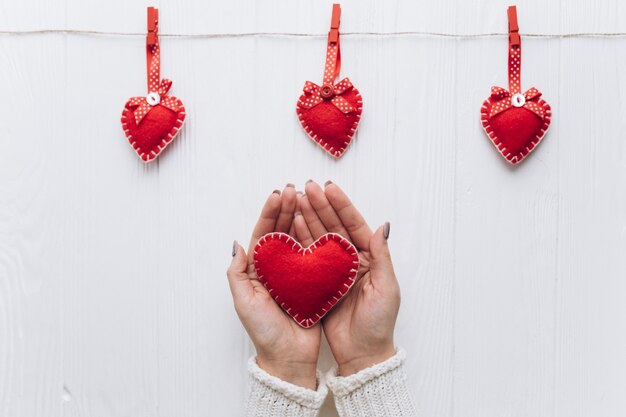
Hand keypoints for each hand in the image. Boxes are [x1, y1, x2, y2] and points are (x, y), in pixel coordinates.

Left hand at [227, 185, 320, 388]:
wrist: (289, 358)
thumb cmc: (263, 332)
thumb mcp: (244, 302)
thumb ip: (237, 273)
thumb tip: (238, 244)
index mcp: (258, 271)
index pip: (264, 235)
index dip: (270, 214)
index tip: (278, 195)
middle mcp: (276, 269)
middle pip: (281, 232)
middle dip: (287, 210)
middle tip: (295, 190)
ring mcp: (295, 275)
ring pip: (298, 240)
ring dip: (302, 219)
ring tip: (308, 199)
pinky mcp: (313, 283)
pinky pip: (314, 257)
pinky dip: (317, 239)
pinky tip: (323, 224)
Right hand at [294, 181, 399, 375]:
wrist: (362, 353)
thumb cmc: (379, 323)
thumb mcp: (386, 288)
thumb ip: (382, 257)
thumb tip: (383, 226)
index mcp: (369, 258)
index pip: (354, 225)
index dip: (341, 206)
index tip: (328, 188)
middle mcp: (350, 260)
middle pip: (334, 226)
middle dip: (321, 206)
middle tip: (306, 187)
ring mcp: (333, 270)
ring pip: (319, 237)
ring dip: (308, 218)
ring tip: (295, 200)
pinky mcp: (319, 282)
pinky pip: (309, 256)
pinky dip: (301, 240)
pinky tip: (292, 225)